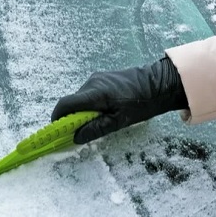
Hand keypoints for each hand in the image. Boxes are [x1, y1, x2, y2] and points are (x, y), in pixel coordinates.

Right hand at [52, 57, 187, 143]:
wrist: (158, 83)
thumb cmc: (141, 104)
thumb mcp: (119, 121)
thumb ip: (95, 129)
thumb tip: (75, 137)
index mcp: (94, 94)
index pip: (65, 105)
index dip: (57, 118)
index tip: (57, 131)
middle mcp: (91, 83)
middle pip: (72, 103)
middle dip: (72, 118)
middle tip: (81, 132)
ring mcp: (96, 78)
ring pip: (81, 99)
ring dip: (83, 112)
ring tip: (99, 121)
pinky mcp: (102, 78)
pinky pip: (89, 94)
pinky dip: (90, 105)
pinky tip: (105, 111)